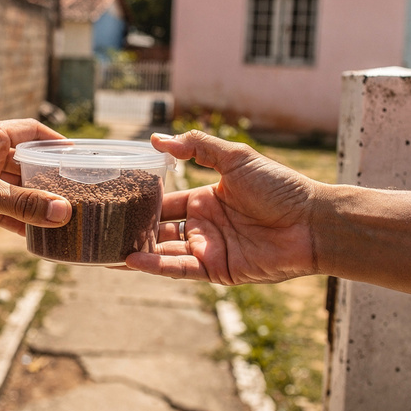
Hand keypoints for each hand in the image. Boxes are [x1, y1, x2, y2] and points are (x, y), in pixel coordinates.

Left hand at [0, 119, 71, 237]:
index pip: (33, 132)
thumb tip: (62, 211)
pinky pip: (0, 206)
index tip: (79, 159)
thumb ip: (23, 204)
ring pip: (13, 187)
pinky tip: (33, 232)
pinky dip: (15, 217)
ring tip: (60, 216)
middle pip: (26, 162)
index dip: (57, 144)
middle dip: (49, 179)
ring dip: (33, 202)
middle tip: (76, 193)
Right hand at [121, 131, 320, 283]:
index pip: (165, 201)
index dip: (140, 201)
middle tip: (97, 228)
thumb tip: (157, 139)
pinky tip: (131, 260)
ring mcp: (210, 249)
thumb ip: (197, 147)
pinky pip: (181, 269)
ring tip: (102, 248)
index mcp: (206, 199)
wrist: (312, 221)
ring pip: (164, 251)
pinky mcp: (218, 271)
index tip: (111, 199)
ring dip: (135, 250)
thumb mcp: (236, 158)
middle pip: (159, 229)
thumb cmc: (280, 187)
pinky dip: (156, 265)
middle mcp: (204, 226)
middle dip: (131, 230)